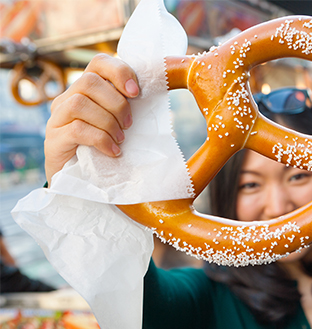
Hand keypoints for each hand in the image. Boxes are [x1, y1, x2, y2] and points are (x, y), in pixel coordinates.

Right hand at [44, 54, 138, 184]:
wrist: (79, 178)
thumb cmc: (103, 147)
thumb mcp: (117, 123)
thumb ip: (126, 107)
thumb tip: (153, 95)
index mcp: (86, 90)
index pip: (99, 62)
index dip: (119, 72)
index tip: (136, 92)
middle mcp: (67, 98)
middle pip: (89, 82)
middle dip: (117, 103)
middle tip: (128, 125)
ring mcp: (57, 118)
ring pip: (80, 103)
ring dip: (108, 121)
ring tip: (120, 139)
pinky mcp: (55, 138)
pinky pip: (77, 129)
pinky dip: (100, 139)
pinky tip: (113, 151)